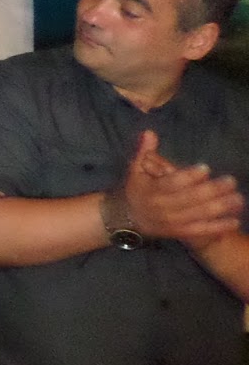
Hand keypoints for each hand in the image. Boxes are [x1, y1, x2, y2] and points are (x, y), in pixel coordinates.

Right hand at [123, 129, 243, 246]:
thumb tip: (150, 132)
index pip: (172, 183)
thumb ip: (144, 151)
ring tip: (238, 199)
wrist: (128, 218)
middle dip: (212, 190)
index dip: (189, 176)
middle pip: (190, 199)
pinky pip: (201, 230)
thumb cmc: (136, 188)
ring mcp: (172, 222)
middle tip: (231, 181)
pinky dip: (218, 227)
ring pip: (199, 215)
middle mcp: (162, 207)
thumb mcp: (135, 169)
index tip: (205, 168)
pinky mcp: (179, 232)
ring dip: (220, 208)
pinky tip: (234, 221)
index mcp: (151, 190)